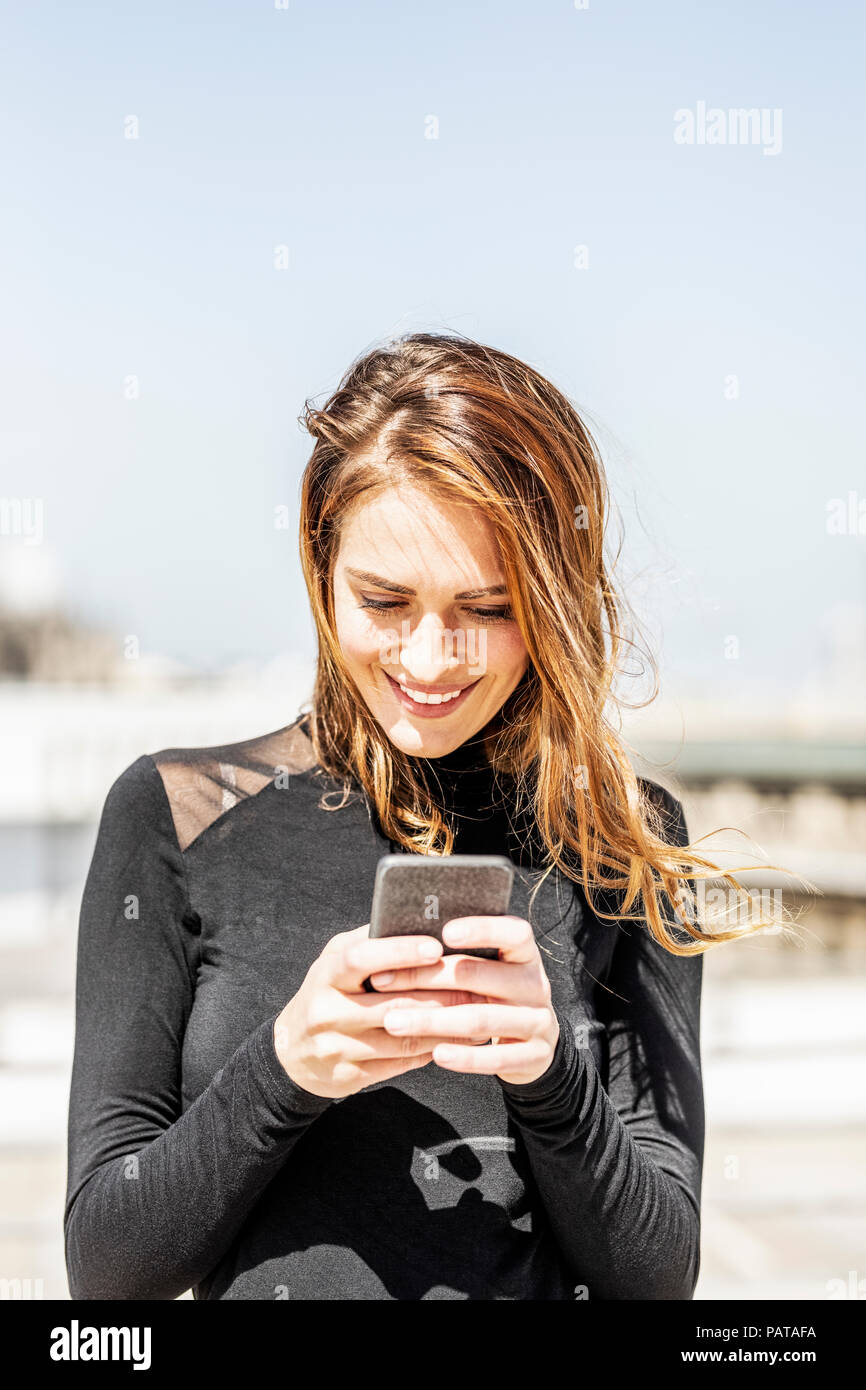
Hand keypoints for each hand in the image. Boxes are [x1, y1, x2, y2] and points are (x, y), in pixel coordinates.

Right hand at [272, 924, 480, 1098]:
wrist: (291, 1050)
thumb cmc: (328, 991)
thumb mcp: (336, 960)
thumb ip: (370, 941)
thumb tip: (418, 921)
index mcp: (326, 974)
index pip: (361, 958)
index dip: (399, 952)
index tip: (436, 947)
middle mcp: (327, 1011)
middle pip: (392, 1003)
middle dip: (441, 994)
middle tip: (479, 985)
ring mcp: (337, 1047)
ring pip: (402, 1038)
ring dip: (445, 1027)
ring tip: (479, 1014)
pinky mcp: (350, 1075)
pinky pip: (400, 1064)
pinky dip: (432, 1051)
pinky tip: (457, 1041)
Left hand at [368, 916, 560, 1085]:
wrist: (536, 1044)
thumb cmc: (493, 995)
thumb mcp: (489, 970)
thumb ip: (459, 955)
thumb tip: (402, 939)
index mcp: (524, 954)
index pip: (514, 932)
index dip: (483, 930)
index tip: (444, 931)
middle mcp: (535, 983)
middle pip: (482, 975)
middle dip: (428, 978)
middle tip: (380, 980)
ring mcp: (538, 1021)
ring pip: (482, 1018)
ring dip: (433, 1021)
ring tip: (393, 1022)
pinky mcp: (535, 1056)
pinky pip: (496, 1058)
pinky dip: (465, 1057)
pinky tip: (435, 1054)